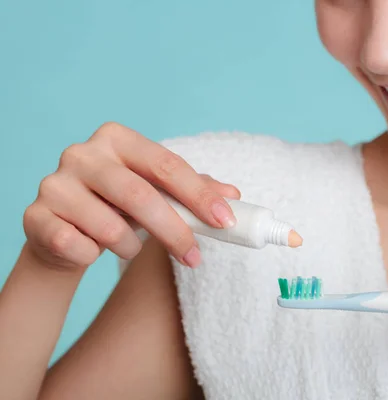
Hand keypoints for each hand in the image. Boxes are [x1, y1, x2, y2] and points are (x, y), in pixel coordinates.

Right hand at [23, 122, 240, 269]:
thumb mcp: (156, 192)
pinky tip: (91, 248)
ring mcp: (54, 183)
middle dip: (175, 232)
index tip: (225, 221)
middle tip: (194, 257)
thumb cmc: (117, 206)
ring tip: (128, 246)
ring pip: (111, 228)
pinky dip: (95, 255)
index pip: (167, 165)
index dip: (200, 195)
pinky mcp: (35, 216)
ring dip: (130, 247)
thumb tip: (233, 194)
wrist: (62, 230)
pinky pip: (79, 247)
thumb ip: (192, 190)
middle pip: (141, 196)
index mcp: (117, 138)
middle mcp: (82, 153)